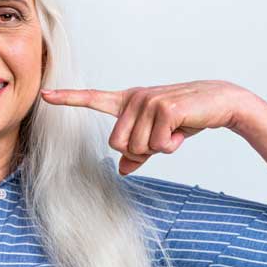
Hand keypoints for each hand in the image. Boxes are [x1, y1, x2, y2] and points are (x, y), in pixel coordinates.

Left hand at [40, 80, 248, 174]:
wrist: (220, 102)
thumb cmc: (186, 119)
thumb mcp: (158, 138)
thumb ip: (138, 153)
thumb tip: (122, 170)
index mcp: (127, 102)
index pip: (92, 99)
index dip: (68, 99)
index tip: (45, 95)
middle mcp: (133, 98)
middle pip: (116, 144)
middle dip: (140, 150)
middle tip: (161, 137)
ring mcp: (147, 101)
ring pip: (136, 147)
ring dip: (158, 148)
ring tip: (173, 130)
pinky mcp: (163, 108)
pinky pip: (156, 145)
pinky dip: (171, 145)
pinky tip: (181, 129)